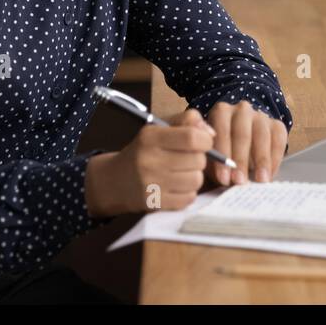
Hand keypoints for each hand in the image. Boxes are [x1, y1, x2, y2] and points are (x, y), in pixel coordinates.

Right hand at [84, 108, 214, 215]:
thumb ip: (187, 121)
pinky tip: (176, 186)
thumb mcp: (159, 128)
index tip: (202, 142)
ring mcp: (151, 184)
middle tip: (187, 159)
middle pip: (198, 160)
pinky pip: (189, 198)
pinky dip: (187, 192)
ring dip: (194, 176)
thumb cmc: (144, 151)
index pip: (192, 137)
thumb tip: (211, 133)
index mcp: (150, 137)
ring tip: (181, 173)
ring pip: (196, 180)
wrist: (114, 180)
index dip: (205, 140)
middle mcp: (149, 160)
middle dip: (199, 158)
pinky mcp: (155, 203)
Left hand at [202, 100, 287, 186]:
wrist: (244, 142)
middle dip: (241, 161)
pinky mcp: (277, 125)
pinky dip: (274, 160)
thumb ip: (214, 162)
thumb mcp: (214, 153)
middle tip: (240, 181)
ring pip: (261, 137)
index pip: (221, 132)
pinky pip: (278, 141)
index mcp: (221, 112)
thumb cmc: (225, 150)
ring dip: (261, 161)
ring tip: (259, 180)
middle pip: (241, 134)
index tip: (223, 178)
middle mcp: (242, 110)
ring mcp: (261, 116)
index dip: (223, 156)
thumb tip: (223, 179)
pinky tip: (270, 174)